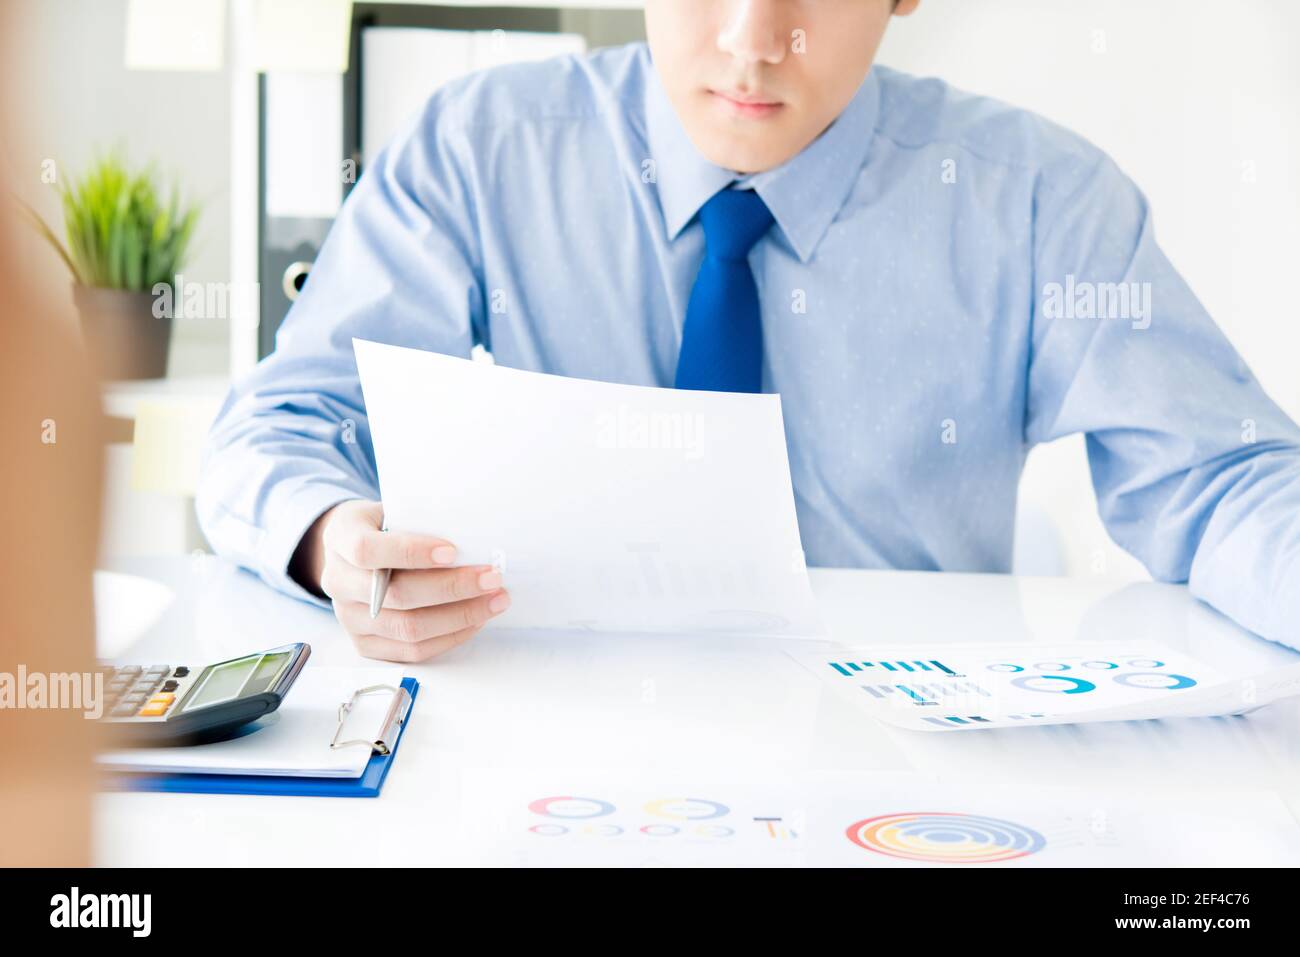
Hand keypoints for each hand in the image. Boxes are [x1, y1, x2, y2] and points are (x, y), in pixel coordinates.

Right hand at [291, 500, 509, 661]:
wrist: (354, 551)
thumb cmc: (384, 526)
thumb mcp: (392, 509)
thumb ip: (420, 520)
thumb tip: (473, 534)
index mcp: (341, 539)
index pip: (368, 550)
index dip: (411, 552)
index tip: (452, 551)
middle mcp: (339, 582)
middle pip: (396, 595)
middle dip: (452, 588)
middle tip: (491, 578)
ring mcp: (350, 618)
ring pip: (408, 628)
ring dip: (460, 616)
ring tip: (495, 600)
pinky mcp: (366, 644)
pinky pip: (412, 650)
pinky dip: (450, 636)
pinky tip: (476, 619)